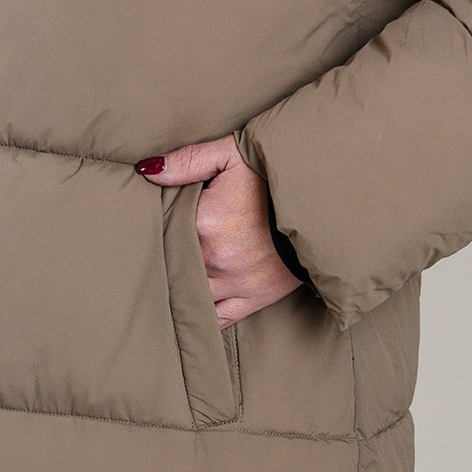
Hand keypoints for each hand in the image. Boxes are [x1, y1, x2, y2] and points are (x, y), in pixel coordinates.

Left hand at [135, 135, 301, 327]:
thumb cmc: (276, 173)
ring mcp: (234, 283)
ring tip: (173, 280)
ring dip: (183, 287)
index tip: (159, 219)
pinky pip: (220, 318)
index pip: (165, 228)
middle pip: (176, 263)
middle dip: (169, 257)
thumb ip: (188, 161)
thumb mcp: (232, 153)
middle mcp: (215, 258)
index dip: (162, 223)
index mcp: (204, 222)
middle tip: (161, 252)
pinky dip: (205, 316)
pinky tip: (193, 312)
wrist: (325, 202)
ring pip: (192, 294)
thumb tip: (146, 171)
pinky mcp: (255, 299)